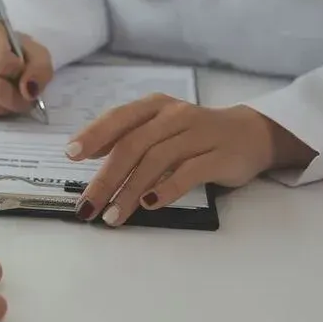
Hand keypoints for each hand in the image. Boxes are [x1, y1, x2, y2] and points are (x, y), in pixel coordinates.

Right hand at [0, 20, 52, 119]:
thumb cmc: (16, 52)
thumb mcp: (37, 53)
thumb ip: (40, 68)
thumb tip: (28, 90)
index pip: (1, 61)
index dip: (18, 72)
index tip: (22, 71)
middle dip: (15, 98)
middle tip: (26, 100)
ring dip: (5, 107)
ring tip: (13, 100)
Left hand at [65, 95, 316, 226]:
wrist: (251, 134)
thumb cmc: (194, 134)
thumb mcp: (159, 127)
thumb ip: (127, 135)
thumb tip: (87, 151)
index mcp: (154, 106)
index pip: (119, 117)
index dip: (94, 135)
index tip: (71, 155)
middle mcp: (174, 115)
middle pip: (133, 145)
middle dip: (106, 178)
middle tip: (87, 206)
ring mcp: (199, 134)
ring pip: (157, 161)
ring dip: (130, 191)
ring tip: (112, 216)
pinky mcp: (220, 156)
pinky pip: (188, 173)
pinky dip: (166, 189)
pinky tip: (150, 206)